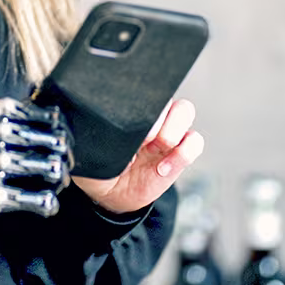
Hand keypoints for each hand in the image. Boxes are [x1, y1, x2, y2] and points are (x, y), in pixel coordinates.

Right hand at [0, 97, 70, 225]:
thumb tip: (27, 117)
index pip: (36, 115)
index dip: (54, 127)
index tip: (62, 134)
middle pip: (42, 141)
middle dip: (61, 150)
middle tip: (67, 158)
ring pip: (40, 167)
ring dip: (56, 175)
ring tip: (60, 180)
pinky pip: (27, 198)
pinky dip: (44, 202)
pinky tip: (49, 204)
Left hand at [71, 98, 203, 216]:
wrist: (111, 195)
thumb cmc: (100, 165)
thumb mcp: (91, 146)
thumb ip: (95, 131)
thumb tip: (90, 118)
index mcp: (131, 110)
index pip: (146, 90)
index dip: (145, 103)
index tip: (135, 123)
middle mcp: (153, 117)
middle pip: (170, 94)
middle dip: (163, 117)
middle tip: (146, 138)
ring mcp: (168, 134)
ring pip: (186, 111)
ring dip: (173, 132)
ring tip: (156, 151)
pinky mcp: (179, 155)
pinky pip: (194, 143)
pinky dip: (183, 154)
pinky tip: (162, 168)